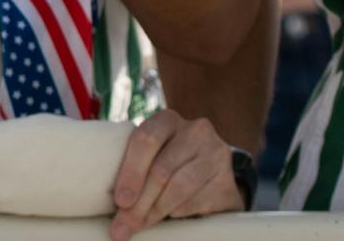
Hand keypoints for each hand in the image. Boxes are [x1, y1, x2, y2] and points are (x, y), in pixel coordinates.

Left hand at [108, 110, 244, 239]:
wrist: (213, 172)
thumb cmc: (170, 162)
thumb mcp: (153, 154)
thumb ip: (135, 166)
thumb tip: (115, 205)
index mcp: (168, 120)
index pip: (145, 140)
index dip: (131, 172)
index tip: (120, 201)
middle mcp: (196, 131)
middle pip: (161, 169)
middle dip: (140, 202)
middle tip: (124, 224)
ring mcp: (217, 156)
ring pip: (179, 187)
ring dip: (156, 211)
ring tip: (142, 224)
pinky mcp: (228, 183)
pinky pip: (198, 201)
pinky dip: (179, 212)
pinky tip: (170, 217)